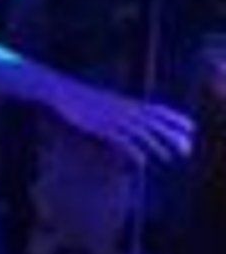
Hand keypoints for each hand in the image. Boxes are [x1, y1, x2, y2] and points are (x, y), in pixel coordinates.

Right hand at [50, 78, 193, 163]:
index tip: (191, 128)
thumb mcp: (105, 101)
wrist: (62, 91)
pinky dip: (134, 151)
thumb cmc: (81, 97)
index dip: (176, 118)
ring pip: (143, 132)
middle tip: (185, 149)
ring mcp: (113, 118)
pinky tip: (142, 161)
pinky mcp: (101, 128)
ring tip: (170, 157)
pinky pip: (123, 140)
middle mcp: (125, 109)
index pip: (158, 109)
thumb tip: (130, 115)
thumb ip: (120, 109)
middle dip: (173, 135)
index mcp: (127, 102)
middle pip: (156, 122)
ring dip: (159, 145)